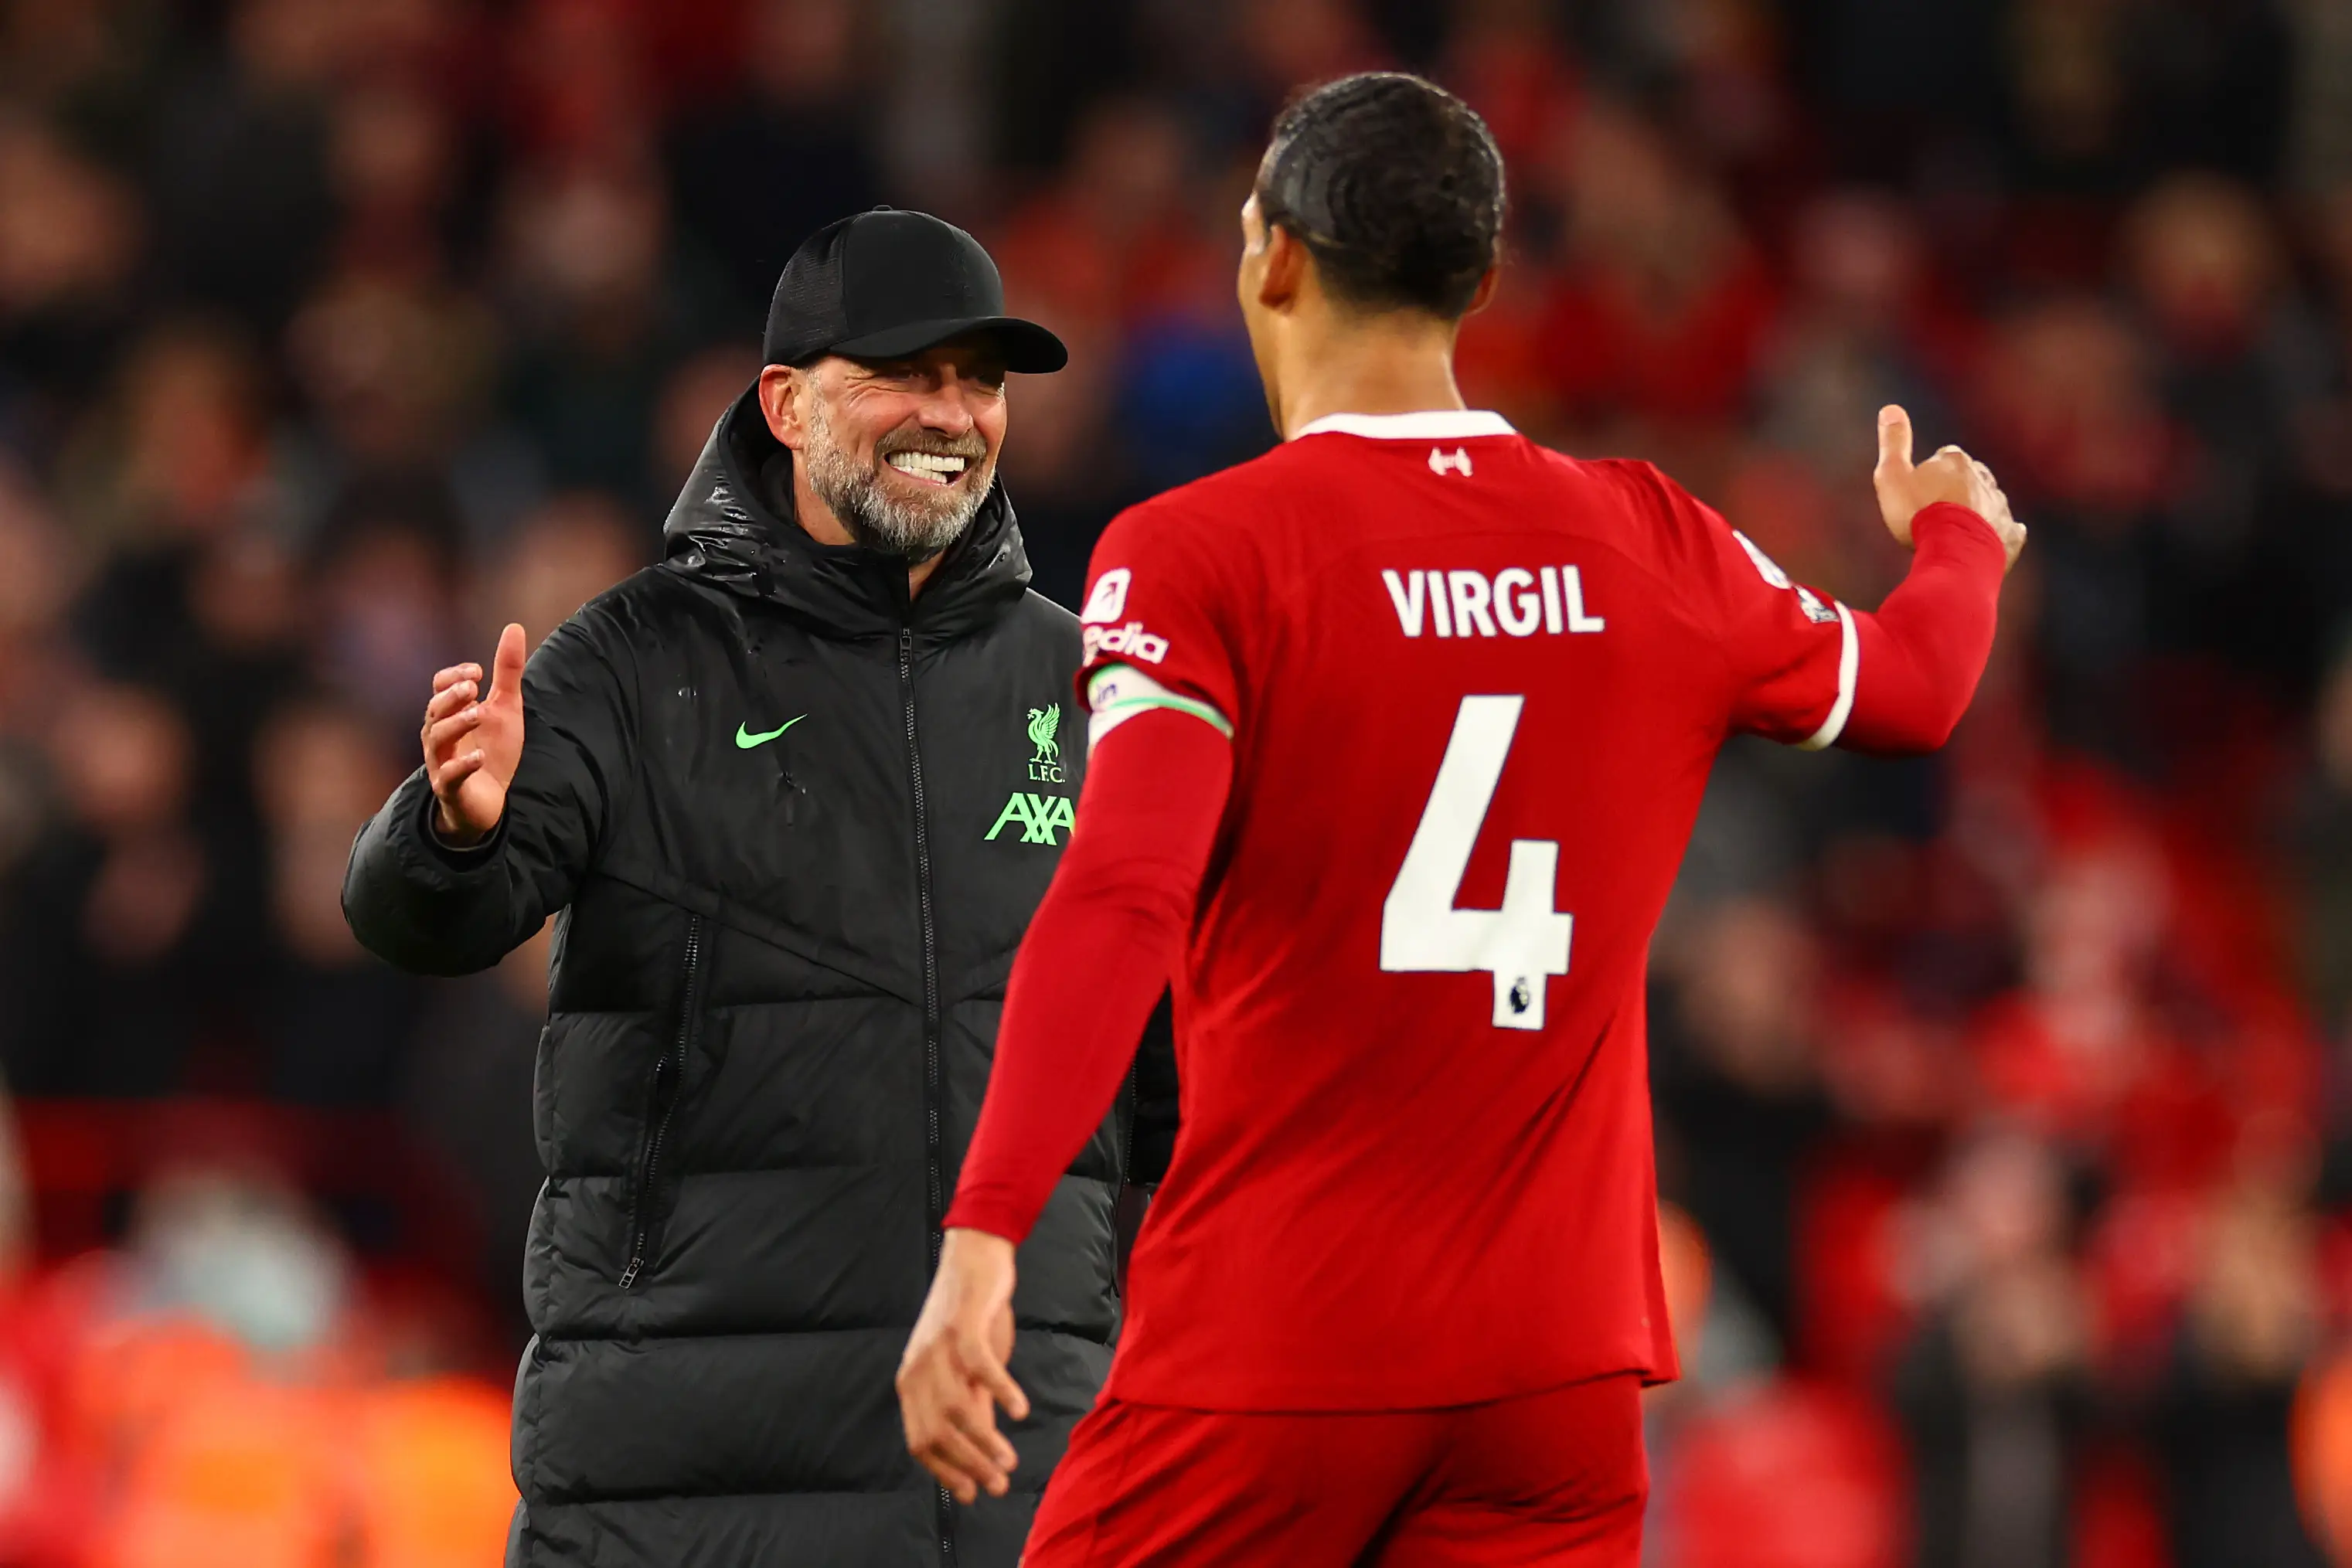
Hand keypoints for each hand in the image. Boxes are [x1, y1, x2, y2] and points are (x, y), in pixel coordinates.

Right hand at [422, 622, 525, 845]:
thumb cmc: (491, 750)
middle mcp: (440, 735)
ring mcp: (442, 762)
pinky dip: (462, 765)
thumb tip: (514, 627)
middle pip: (434, 710)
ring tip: (479, 713)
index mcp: (450, 714)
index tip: (478, 672)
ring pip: (437, 740)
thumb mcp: (505, 707)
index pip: (439, 687)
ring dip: (457, 724)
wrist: (490, 802)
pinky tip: (479, 756)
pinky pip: (449, 776)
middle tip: (474, 688)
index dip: (454, 677)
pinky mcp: (451, 789)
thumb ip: (507, 671)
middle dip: (452, 697)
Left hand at [897, 1228, 1027, 1502]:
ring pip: (956, 1408)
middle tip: (998, 1485)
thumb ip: (971, 1407)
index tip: (973, 1494)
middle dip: (968, 1465)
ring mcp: (938, 1348)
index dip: (945, 1472)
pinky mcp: (963, 1327)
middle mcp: (917, 1369)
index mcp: (911, 1383)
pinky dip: (1001, 1392)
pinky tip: (1020, 1411)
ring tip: (1010, 1460)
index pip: (919, 1442)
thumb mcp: (966, 1370)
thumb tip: (979, 1455)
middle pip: (936, 1432)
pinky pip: (981, 1369)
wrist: (974, 1257)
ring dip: (985, 1440)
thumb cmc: (972, 1317)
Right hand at [1873, 405, 2026, 574]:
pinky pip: (2010, 529)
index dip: (1932, 470)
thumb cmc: (1918, 513)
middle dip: (1959, 486)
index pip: (1946, 455)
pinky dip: (2004, 531)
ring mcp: (1999, 506)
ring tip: (1961, 525)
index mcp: (1955, 461)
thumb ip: (1893, 442)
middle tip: (1939, 506)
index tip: (1920, 486)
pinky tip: (1999, 536)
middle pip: (1971, 476)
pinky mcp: (2009, 534)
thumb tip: (1890, 408)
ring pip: (1990, 500)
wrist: (1954, 550)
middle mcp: (1982, 478)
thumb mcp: (1892, 475)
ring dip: (1978, 508)